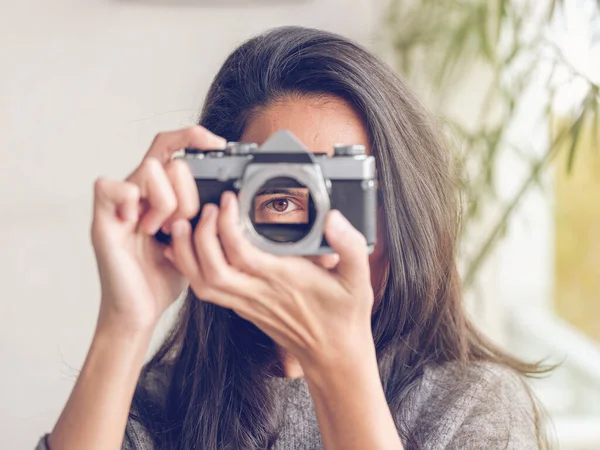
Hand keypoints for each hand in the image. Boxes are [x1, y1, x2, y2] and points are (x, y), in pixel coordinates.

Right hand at [91, 127, 225, 332]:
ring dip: (167, 201)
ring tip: (164, 230)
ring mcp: (120, 204)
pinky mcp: (103, 219)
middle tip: (184, 222)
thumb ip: (203, 213)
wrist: (141, 310)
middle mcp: (139, 193)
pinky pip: (112, 186)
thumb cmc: (164, 275)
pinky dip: (132, 203)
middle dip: (188, 191)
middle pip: (168, 158)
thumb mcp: (195, 238)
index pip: (172, 147)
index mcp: (160, 193)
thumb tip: (227, 196)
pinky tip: (141, 227)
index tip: (219, 144)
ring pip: (150, 168)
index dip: (193, 136)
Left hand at [164, 190, 374, 369]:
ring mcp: (247, 304)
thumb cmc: (344, 316)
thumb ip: (349, 246)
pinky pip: (207, 292)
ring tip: (185, 225)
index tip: (230, 199)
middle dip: (200, 235)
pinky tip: (186, 251)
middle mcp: (260, 292)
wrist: (334, 355)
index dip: (227, 224)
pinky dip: (191, 270)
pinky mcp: (243, 309)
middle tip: (207, 208)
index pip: (242, 252)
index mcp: (284, 279)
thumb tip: (333, 218)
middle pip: (212, 268)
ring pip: (202, 283)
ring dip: (187, 254)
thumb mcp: (359, 279)